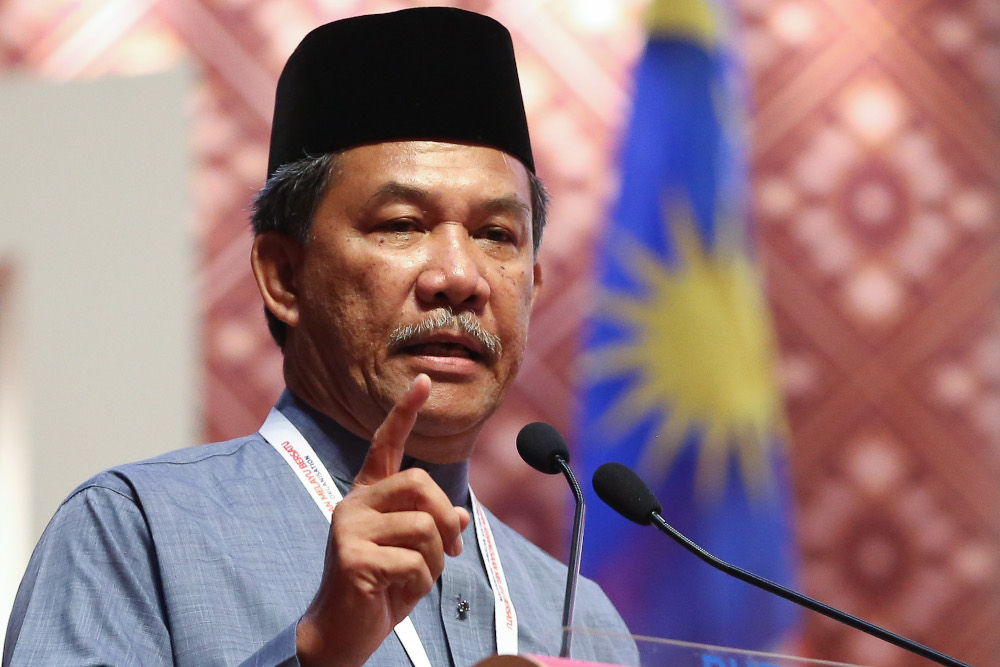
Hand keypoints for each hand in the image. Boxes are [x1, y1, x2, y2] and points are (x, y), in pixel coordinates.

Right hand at [296, 374, 471, 666]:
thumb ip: (432, 526)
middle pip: (420, 483)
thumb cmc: (381, 587)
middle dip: (445, 518)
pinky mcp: (351, 557)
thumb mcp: (415, 552)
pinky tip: (398, 593)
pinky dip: (420, 584)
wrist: (342, 632)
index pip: (387, 443)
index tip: (425, 380)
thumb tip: (457, 514)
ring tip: (416, 579)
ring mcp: (348, 528)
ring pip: (424, 527)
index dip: (406, 411)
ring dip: (435, 562)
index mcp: (369, 494)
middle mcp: (354, 502)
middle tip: (450, 550)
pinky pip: (414, 562)